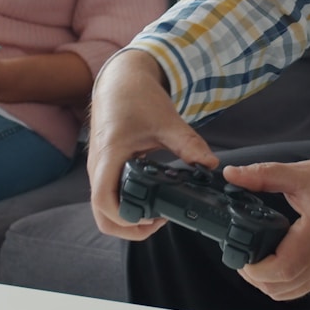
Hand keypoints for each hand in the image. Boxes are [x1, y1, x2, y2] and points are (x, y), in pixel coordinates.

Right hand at [86, 51, 216, 240]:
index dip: (129, 217)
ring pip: (104, 211)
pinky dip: (126, 207)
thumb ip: (188, 144)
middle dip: (129, 228)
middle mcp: (98, 169)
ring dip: (128, 219)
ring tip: (157, 213)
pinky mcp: (105, 169)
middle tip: (159, 220)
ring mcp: (99, 170)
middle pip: (102, 217)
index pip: (105, 202)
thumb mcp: (166, 121)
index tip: (156, 216)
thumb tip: (210, 164)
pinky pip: (109, 198)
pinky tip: (150, 199)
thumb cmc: (136, 97)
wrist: (119, 81)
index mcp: (109, 157)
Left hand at [225, 153, 309, 300]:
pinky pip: (300, 289)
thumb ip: (263, 175)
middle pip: (279, 288)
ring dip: (267, 282)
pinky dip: (282, 283)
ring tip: (254, 260)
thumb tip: (233, 173)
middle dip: (253, 276)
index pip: (279, 270)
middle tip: (241, 254)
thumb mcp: (302, 174)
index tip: (240, 252)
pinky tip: (274, 263)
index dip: (253, 268)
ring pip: (288, 293)